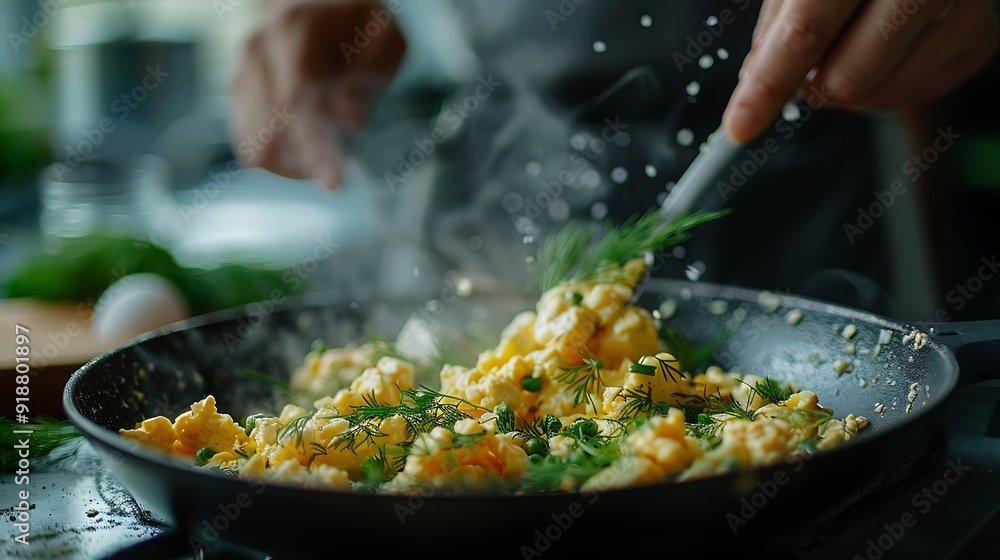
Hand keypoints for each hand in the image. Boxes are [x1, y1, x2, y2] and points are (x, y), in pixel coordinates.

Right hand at [228, 0, 405, 187]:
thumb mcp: (384, 38)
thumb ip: (368, 76)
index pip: (298, 96)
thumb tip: (348, 119)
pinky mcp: (238, 92)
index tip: (333, 181)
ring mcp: (243, 68)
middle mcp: (259, 45)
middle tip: (334, 180)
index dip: (313, 144)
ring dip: (291, 161)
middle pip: (272, 125)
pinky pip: (249, 143)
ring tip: (326, 157)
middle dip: (304, 160)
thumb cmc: (360, 25)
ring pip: (255, 141)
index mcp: (295, 26)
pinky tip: (307, 156)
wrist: (322, 6)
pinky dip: (278, 159)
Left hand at [724, 0, 998, 143]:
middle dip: (814, 86)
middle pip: (846, 80)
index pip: (805, 33)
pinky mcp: (979, 38)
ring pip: (879, 96)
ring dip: (849, 88)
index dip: (767, 86)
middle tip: (809, 65)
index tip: (740, 125)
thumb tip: (755, 84)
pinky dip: (888, 85)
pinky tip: (888, 49)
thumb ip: (779, 24)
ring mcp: (962, 9)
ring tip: (852, 46)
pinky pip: (916, 96)